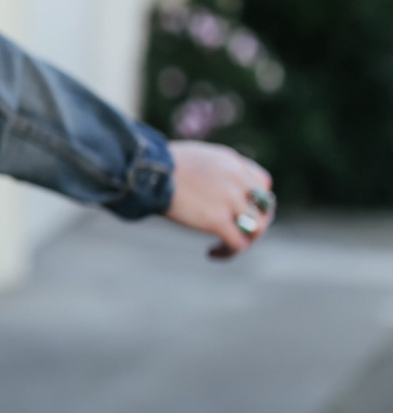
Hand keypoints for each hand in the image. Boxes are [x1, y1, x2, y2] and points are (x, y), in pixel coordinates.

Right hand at [165, 141, 274, 258]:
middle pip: (265, 207)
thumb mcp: (195, 159)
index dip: (255, 200)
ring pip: (256, 228)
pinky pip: (238, 243)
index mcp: (233, 163)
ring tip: (224, 247)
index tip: (238, 210)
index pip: (262, 183)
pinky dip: (229, 252)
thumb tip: (208, 187)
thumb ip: (212, 171)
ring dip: (245, 240)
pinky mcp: (218, 220)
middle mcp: (238, 179)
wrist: (147, 170)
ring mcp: (230, 200)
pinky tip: (213, 253)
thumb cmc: (158, 164)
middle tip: (235, 233)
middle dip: (254, 222)